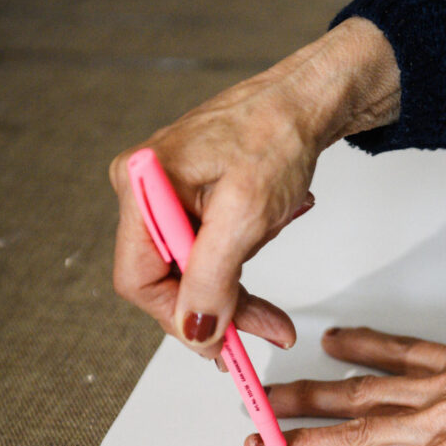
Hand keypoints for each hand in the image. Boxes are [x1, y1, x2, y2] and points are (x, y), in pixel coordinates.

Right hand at [108, 18, 400, 358]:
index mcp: (143, 188)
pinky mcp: (191, 197)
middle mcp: (144, 190)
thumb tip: (195, 331)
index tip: (223, 344)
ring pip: (195, 269)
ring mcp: (166, 194)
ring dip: (240, 277)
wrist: (307, 101)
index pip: (139, 280)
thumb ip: (214, 277)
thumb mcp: (247, 215)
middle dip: (221, 306)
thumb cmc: (276, 136)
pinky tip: (273, 223)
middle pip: (168, 280)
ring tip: (275, 238)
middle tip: (269, 327)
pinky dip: (245, 252)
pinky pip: (211, 247)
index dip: (180, 319)